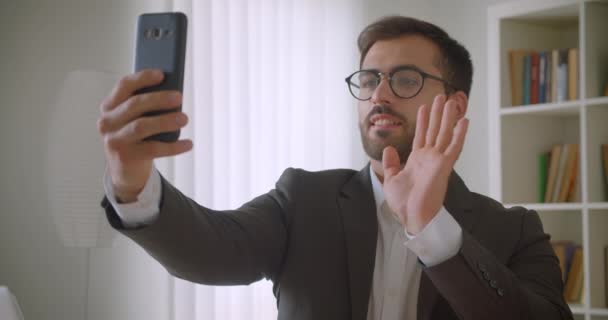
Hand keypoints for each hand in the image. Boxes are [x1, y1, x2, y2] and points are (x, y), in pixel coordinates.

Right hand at [97, 69, 191, 202]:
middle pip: (134, 105)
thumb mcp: (136, 118)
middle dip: (158, 99)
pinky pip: (153, 149)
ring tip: (184, 118)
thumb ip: (147, 106)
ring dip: (165, 121)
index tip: (162, 74)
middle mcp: (107, 122)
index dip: (142, 78)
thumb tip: (173, 95)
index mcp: (109, 106)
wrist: (125, 170)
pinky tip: (188, 143)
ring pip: (141, 126)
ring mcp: (114, 140)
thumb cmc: (136, 137)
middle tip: (179, 97)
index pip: (124, 86)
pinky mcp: (126, 157)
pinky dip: (173, 146)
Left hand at [382, 94, 468, 234]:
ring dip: (448, 117)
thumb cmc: (404, 203)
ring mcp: (437, 161)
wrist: (412, 217)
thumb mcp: (391, 179)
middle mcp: (429, 158)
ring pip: (444, 134)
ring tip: (451, 101)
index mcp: (417, 160)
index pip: (421, 135)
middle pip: (434, 130)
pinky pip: (454, 147)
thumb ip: (391, 163)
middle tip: (441, 96)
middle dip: (437, 113)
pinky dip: (460, 134)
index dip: (423, 121)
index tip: (424, 106)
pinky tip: (464, 121)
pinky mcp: (444, 166)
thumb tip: (389, 149)